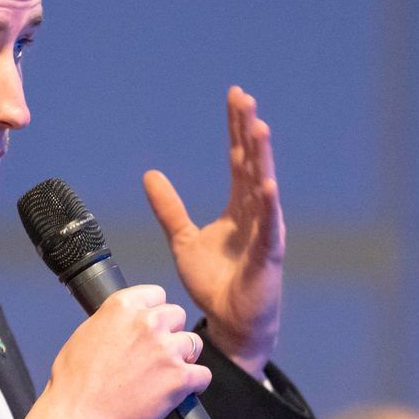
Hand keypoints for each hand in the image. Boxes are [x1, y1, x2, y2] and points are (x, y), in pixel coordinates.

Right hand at [24, 284, 211, 418]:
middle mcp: (147, 323)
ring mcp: (166, 350)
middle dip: (170, 333)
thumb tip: (124, 326)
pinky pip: (203, 375)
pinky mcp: (179, 378)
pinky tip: (181, 391)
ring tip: (166, 374)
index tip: (153, 325)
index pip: (156, 295)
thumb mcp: (85, 335)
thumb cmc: (74, 384)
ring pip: (193, 343)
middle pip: (178, 316)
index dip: (155, 312)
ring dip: (184, 358)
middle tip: (157, 353)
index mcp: (122, 307)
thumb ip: (112, 322)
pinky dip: (195, 384)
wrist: (77, 418)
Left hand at [143, 86, 284, 378]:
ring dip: (262, 157)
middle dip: (249, 130)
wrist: (229, 322)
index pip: (238, 158)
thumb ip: (169, 208)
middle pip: (252, 162)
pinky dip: (268, 205)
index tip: (235, 96)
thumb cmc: (215, 282)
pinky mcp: (268, 254)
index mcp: (238, 207)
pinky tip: (266, 183)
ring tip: (260, 127)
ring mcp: (265, 231)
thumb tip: (150, 175)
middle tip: (245, 98)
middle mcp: (255, 212)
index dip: (236, 128)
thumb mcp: (183, 239)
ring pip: (264, 186)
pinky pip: (268, 226)